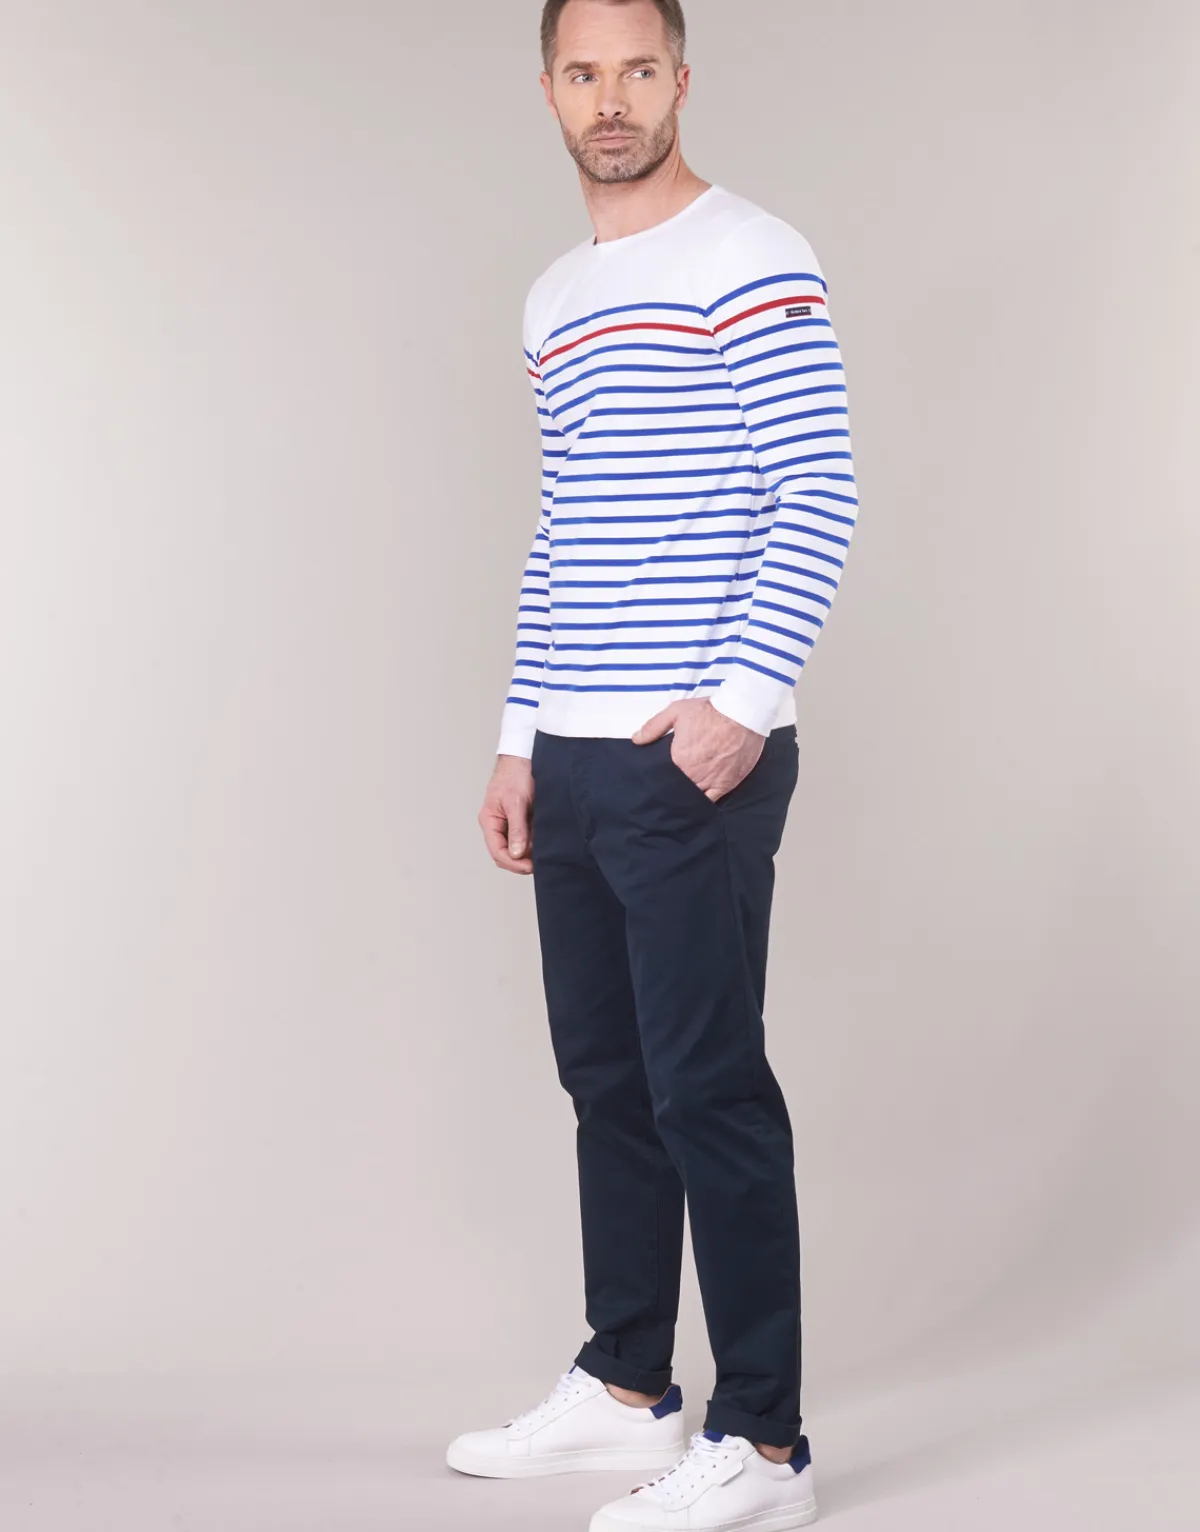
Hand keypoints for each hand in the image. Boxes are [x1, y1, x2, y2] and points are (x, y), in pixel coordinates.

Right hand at [479, 754, 534, 873]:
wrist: (526, 756)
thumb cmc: (515, 773)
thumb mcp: (516, 802)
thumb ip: (517, 829)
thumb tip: (516, 853)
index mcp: (489, 821)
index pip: (497, 851)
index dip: (513, 863)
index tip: (530, 866)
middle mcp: (498, 825)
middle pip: (507, 853)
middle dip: (522, 860)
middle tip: (540, 862)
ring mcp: (511, 823)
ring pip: (519, 847)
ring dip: (531, 851)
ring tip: (545, 848)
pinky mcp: (523, 819)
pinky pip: (528, 837)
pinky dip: (536, 841)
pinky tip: (546, 840)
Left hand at [632, 698, 764, 800]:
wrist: (742, 714)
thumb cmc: (710, 712)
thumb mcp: (676, 712)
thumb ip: (654, 727)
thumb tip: (636, 739)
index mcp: (679, 760)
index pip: (664, 779)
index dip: (660, 781)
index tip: (657, 782)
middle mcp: (693, 775)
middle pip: (678, 790)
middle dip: (673, 790)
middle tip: (670, 789)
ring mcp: (711, 782)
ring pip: (694, 797)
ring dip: (688, 797)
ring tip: (682, 797)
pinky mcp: (727, 784)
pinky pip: (713, 800)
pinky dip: (705, 802)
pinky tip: (699, 803)